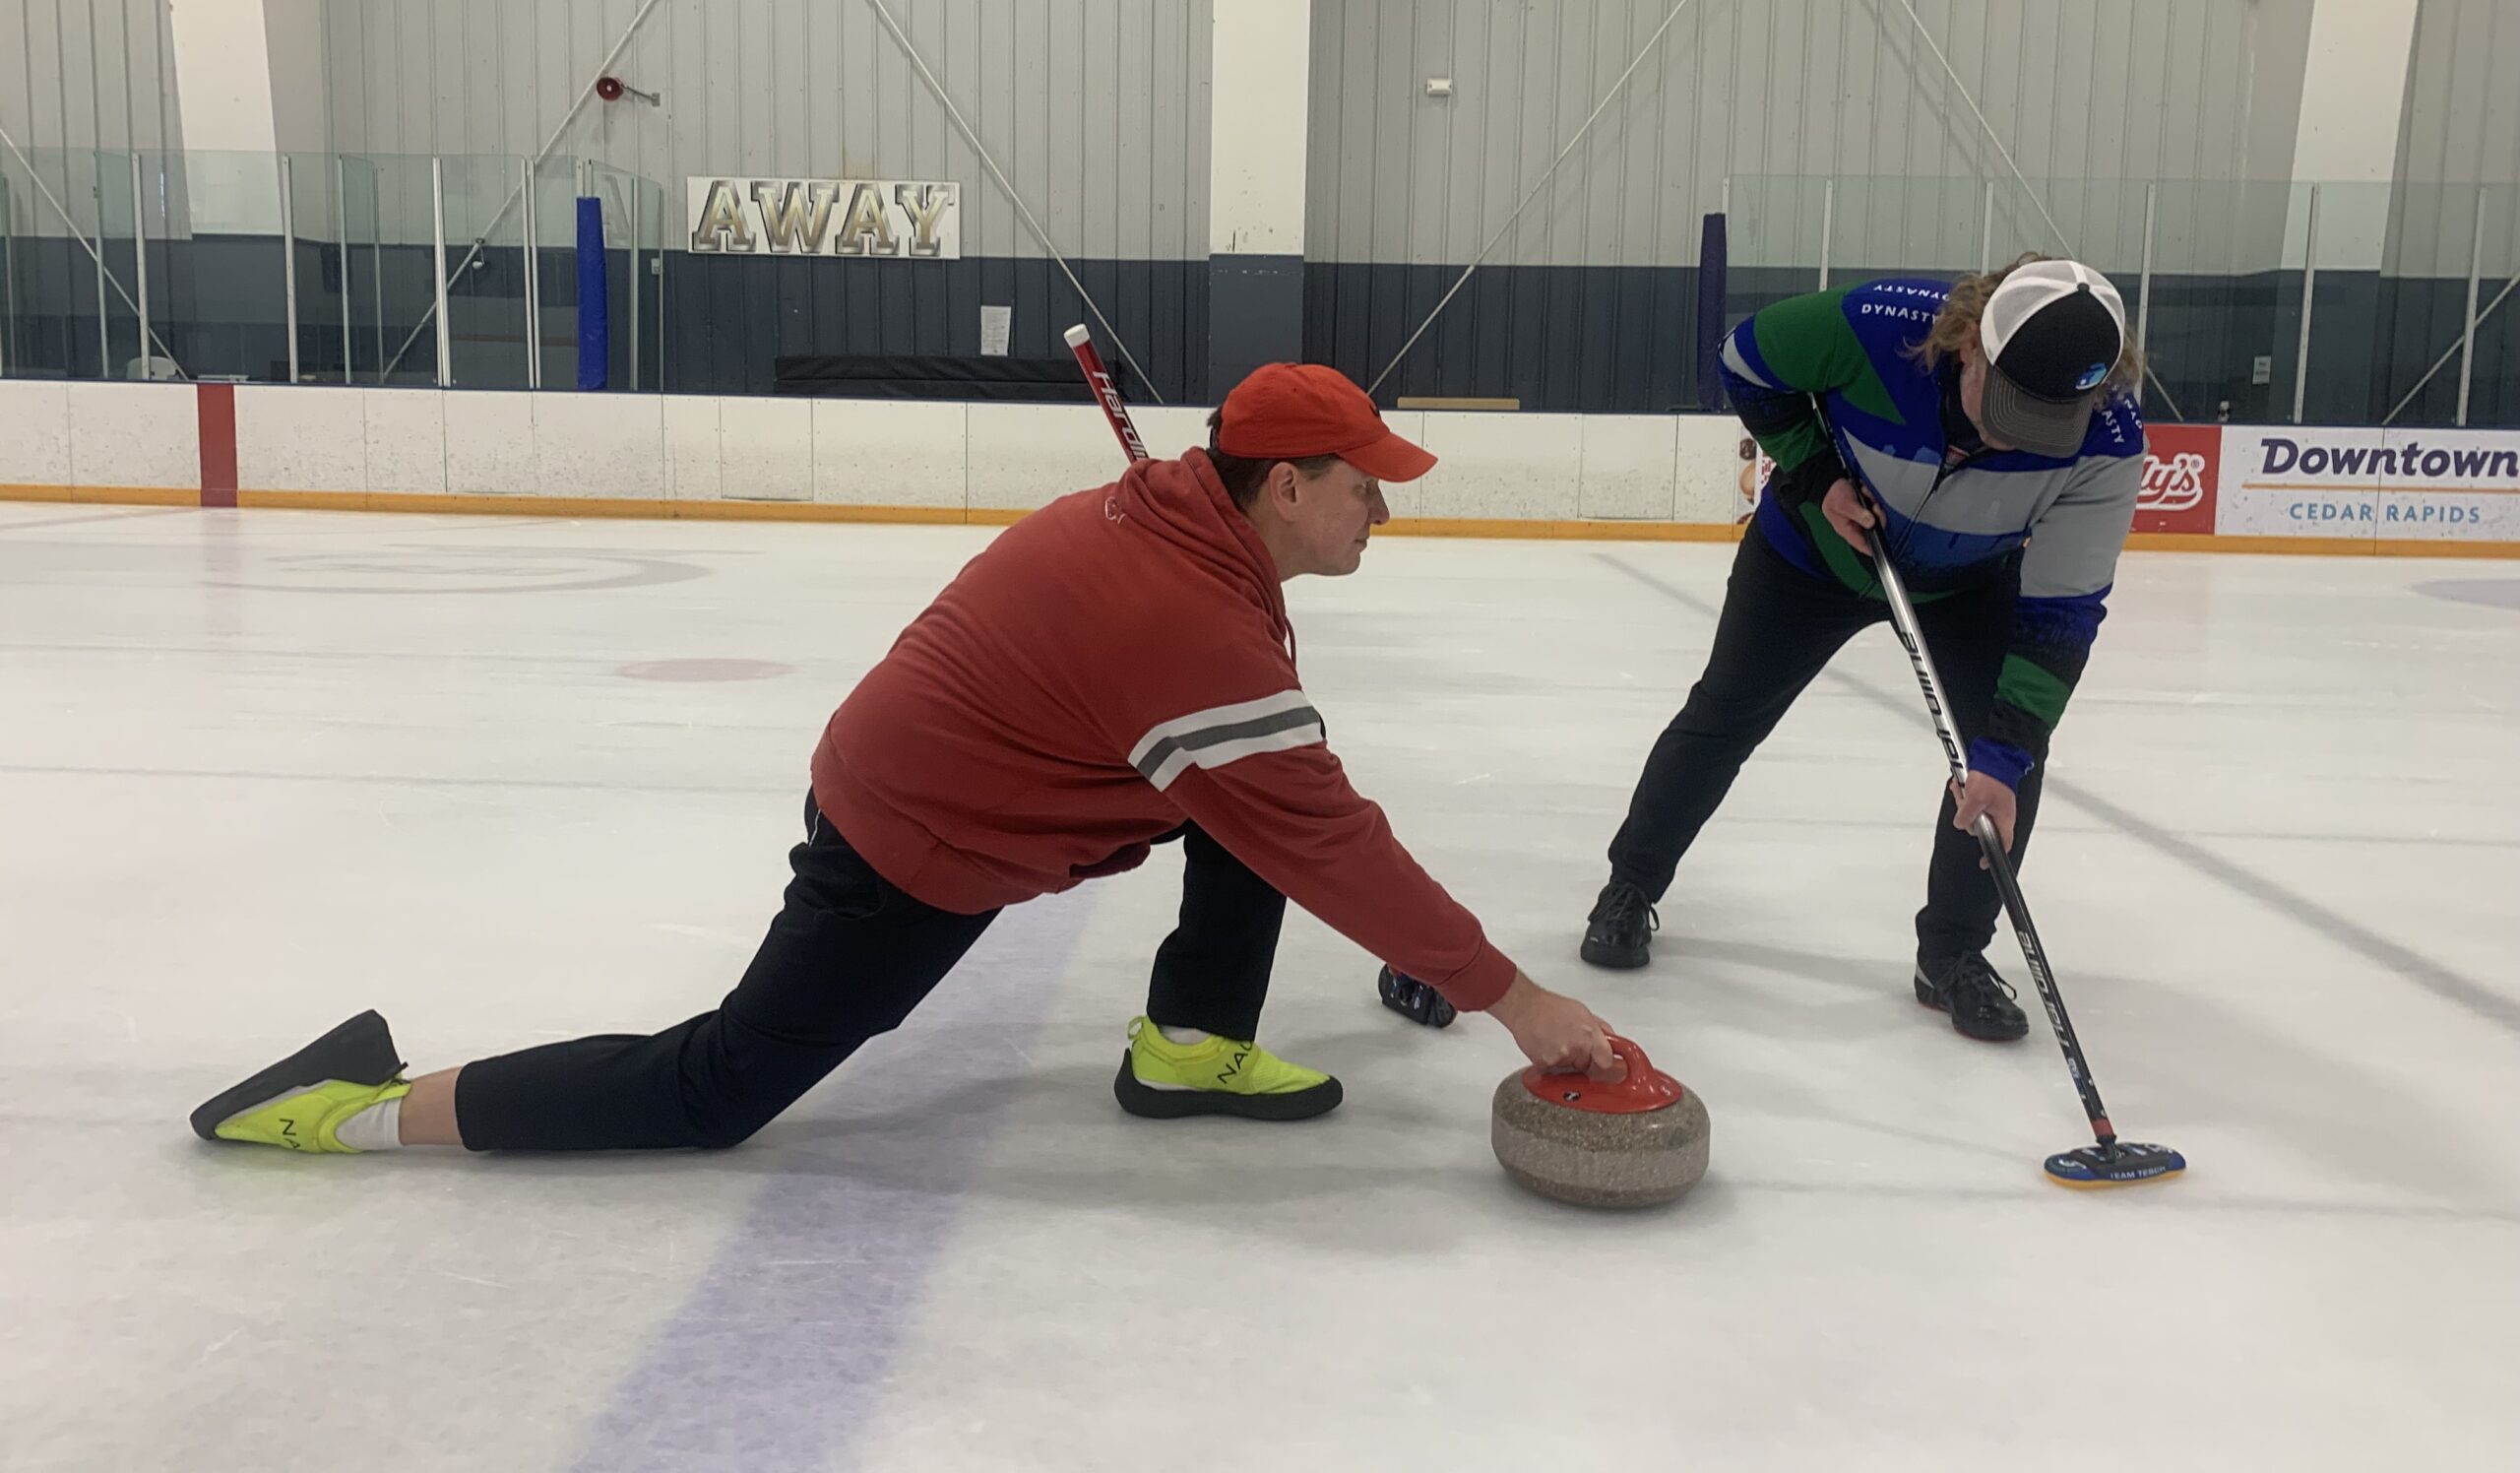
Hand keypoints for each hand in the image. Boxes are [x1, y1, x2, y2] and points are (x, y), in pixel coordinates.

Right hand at [1487, 972, 1621, 1079]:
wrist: (1524, 1007)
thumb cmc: (1550, 1007)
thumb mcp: (1583, 1011)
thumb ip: (1600, 1030)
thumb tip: (1612, 1042)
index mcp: (1589, 1035)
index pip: (1607, 1062)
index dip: (1608, 1065)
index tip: (1609, 1068)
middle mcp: (1577, 1048)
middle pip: (1588, 1068)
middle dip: (1584, 1061)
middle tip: (1573, 1046)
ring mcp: (1560, 1058)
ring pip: (1570, 1071)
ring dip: (1566, 1063)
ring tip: (1556, 1043)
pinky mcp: (1545, 1065)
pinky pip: (1554, 1071)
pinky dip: (1551, 1063)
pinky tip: (1547, 1047)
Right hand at [1820, 477, 1877, 552]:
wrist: (1832, 482)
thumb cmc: (1833, 494)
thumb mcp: (1845, 504)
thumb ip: (1858, 514)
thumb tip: (1871, 522)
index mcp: (1847, 530)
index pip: (1863, 545)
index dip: (1874, 547)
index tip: (1882, 541)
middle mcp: (1855, 526)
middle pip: (1874, 530)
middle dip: (1877, 517)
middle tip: (1874, 507)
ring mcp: (1860, 518)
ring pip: (1876, 518)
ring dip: (1874, 506)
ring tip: (1866, 496)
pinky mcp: (1864, 511)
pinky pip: (1874, 510)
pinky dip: (1873, 501)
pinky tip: (1865, 494)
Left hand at [1951, 771, 2017, 859]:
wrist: (1993, 756)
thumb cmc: (1992, 776)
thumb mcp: (1975, 799)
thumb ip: (1967, 815)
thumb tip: (1961, 824)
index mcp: (2004, 819)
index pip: (2002, 844)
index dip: (1992, 855)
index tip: (1984, 863)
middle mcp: (1999, 815)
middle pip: (1978, 828)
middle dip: (1966, 816)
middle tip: (1964, 802)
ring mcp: (1992, 806)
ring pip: (1971, 814)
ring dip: (1963, 802)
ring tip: (1963, 789)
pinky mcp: (1985, 797)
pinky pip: (1970, 803)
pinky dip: (1964, 795)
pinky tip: (1962, 786)